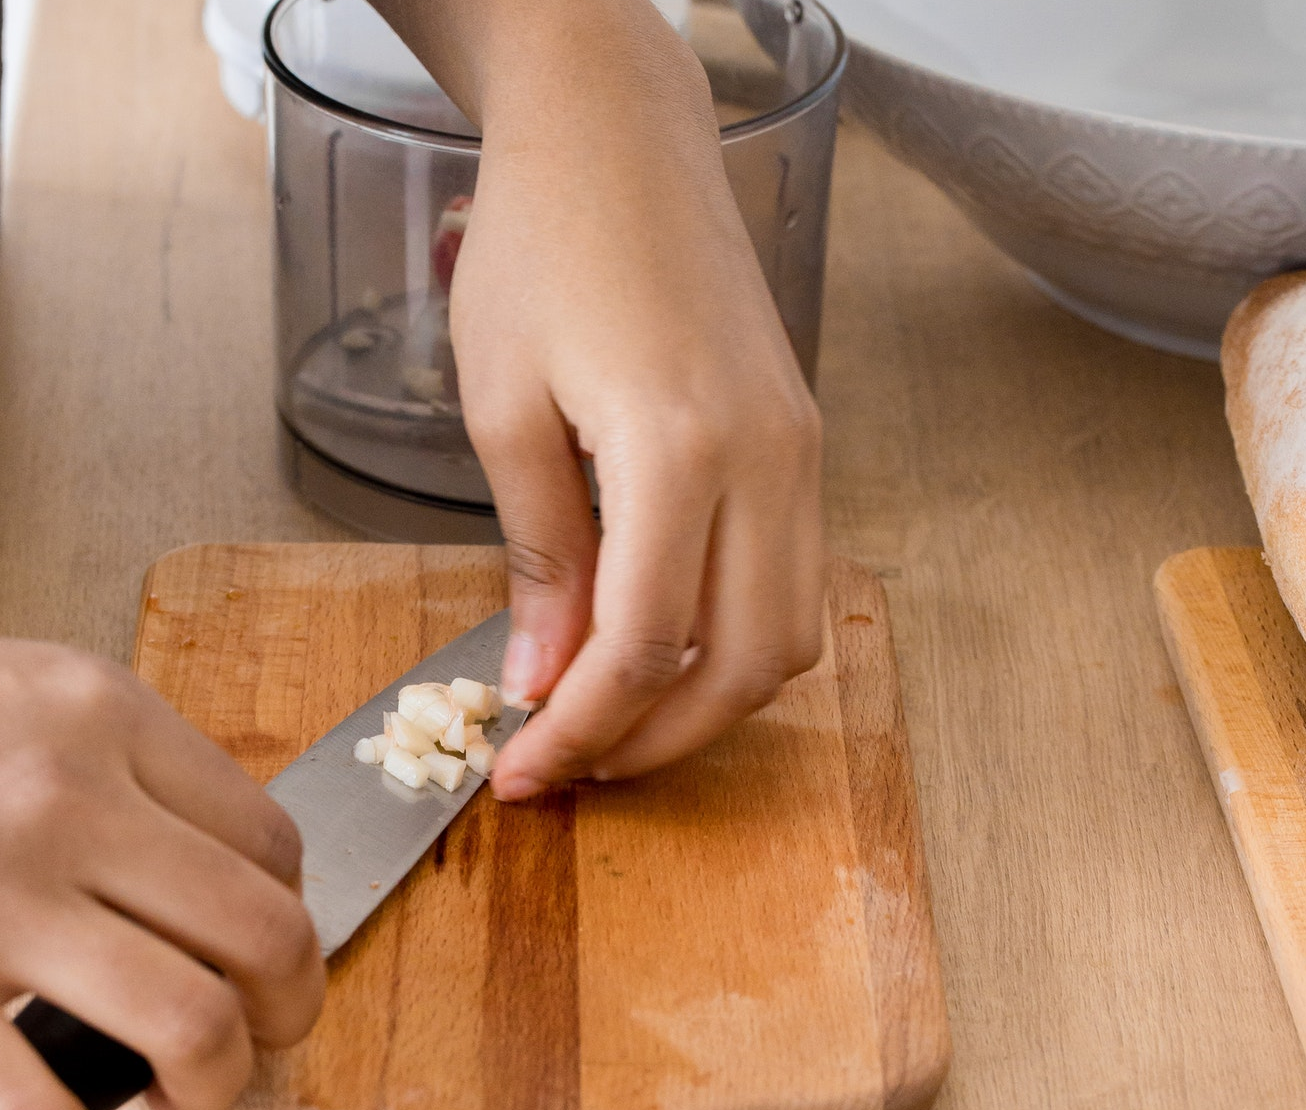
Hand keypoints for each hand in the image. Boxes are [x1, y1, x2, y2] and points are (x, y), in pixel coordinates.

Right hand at [0, 537, 323, 1109]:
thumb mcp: (22, 692)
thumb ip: (123, 770)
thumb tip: (208, 880)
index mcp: (104, 718)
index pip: (273, 847)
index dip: (284, 925)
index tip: (253, 962)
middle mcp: (68, 800)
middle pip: (266, 937)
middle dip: (287, 1018)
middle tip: (251, 1044)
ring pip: (191, 1025)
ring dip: (213, 1092)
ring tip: (175, 1101)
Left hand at [378, 0, 825, 799]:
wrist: (617, 138)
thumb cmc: (542, 243)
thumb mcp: (503, 409)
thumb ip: (539, 558)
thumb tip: (544, 680)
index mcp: (681, 447)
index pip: (644, 649)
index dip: (581, 733)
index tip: (522, 774)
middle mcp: (768, 458)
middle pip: (746, 668)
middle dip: (657, 743)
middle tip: (572, 767)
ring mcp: (800, 448)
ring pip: (790, 635)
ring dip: (708, 702)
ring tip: (615, 716)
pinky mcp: (802, 439)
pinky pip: (794, 576)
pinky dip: (733, 637)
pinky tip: (659, 643)